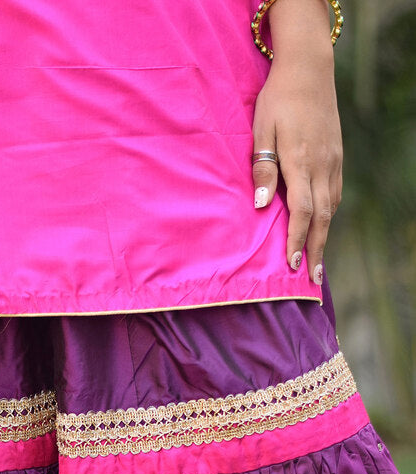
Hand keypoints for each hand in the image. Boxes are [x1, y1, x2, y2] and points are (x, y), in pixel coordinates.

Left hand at [252, 24, 342, 284]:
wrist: (309, 69)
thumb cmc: (278, 99)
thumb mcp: (261, 130)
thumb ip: (261, 167)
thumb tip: (260, 204)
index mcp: (301, 161)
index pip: (301, 211)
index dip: (296, 240)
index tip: (291, 264)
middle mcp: (322, 166)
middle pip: (321, 217)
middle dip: (316, 249)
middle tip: (312, 280)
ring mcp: (333, 161)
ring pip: (331, 207)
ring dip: (323, 236)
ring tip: (317, 262)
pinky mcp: (336, 157)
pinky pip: (334, 193)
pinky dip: (328, 215)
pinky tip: (321, 227)